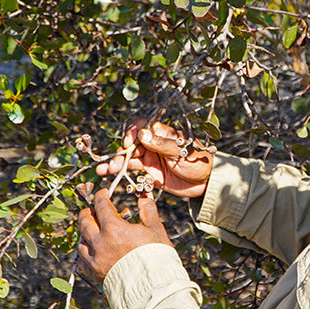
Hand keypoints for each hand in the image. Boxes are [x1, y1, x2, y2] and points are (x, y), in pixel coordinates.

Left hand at [77, 188, 171, 284]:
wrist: (152, 285)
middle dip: (88, 212)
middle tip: (92, 209)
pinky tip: (91, 252)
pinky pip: (82, 261)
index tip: (103, 193)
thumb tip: (144, 198)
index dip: (101, 196)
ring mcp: (95, 259)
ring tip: (92, 231)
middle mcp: (99, 242)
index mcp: (113, 228)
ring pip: (81, 241)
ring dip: (85, 233)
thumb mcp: (155, 229)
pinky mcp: (94, 274)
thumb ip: (148, 211)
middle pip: (85, 221)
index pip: (101, 205)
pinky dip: (85, 254)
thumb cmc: (156, 257)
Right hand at [98, 119, 213, 197]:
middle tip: (116, 161)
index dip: (133, 132)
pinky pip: (131, 169)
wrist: (205, 182)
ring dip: (115, 162)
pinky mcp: (148, 171)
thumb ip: (162, 144)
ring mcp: (149, 157)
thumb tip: (142, 134)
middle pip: (131, 143)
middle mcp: (153, 143)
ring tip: (104, 170)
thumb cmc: (198, 161)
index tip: (129, 142)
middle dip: (121, 151)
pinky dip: (119, 171)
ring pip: (127, 157)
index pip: (142, 126)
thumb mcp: (181, 151)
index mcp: (162, 133)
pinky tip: (108, 173)